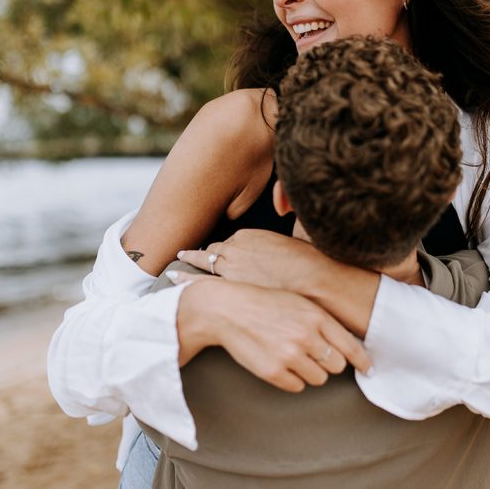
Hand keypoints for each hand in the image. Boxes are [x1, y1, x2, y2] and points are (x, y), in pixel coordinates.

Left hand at [177, 229, 339, 293]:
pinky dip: (185, 279)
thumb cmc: (311, 261)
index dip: (224, 247)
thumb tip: (282, 202)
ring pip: (205, 264)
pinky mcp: (230, 287)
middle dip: (204, 254)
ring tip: (177, 264)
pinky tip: (174, 278)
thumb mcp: (299, 229)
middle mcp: (235, 248)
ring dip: (191, 263)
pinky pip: (200, 282)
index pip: (229, 240)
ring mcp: (230, 269)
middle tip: (188, 254)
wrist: (315, 283)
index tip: (218, 249)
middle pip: (214, 250)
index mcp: (249, 234)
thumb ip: (287, 213)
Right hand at [177, 279, 370, 392]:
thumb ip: (323, 322)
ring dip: (310, 372)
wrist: (228, 310)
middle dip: (329, 363)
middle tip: (315, 355)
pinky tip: (280, 363)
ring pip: (318, 379)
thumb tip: (349, 346)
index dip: (362, 361)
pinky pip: (297, 387)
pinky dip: (292, 379)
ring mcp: (289, 356)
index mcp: (315, 317)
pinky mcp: (273, 372)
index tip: (368, 369)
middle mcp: (305, 336)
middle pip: (337, 366)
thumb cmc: (266, 304)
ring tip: (293, 356)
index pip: (350, 346)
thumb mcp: (299, 302)